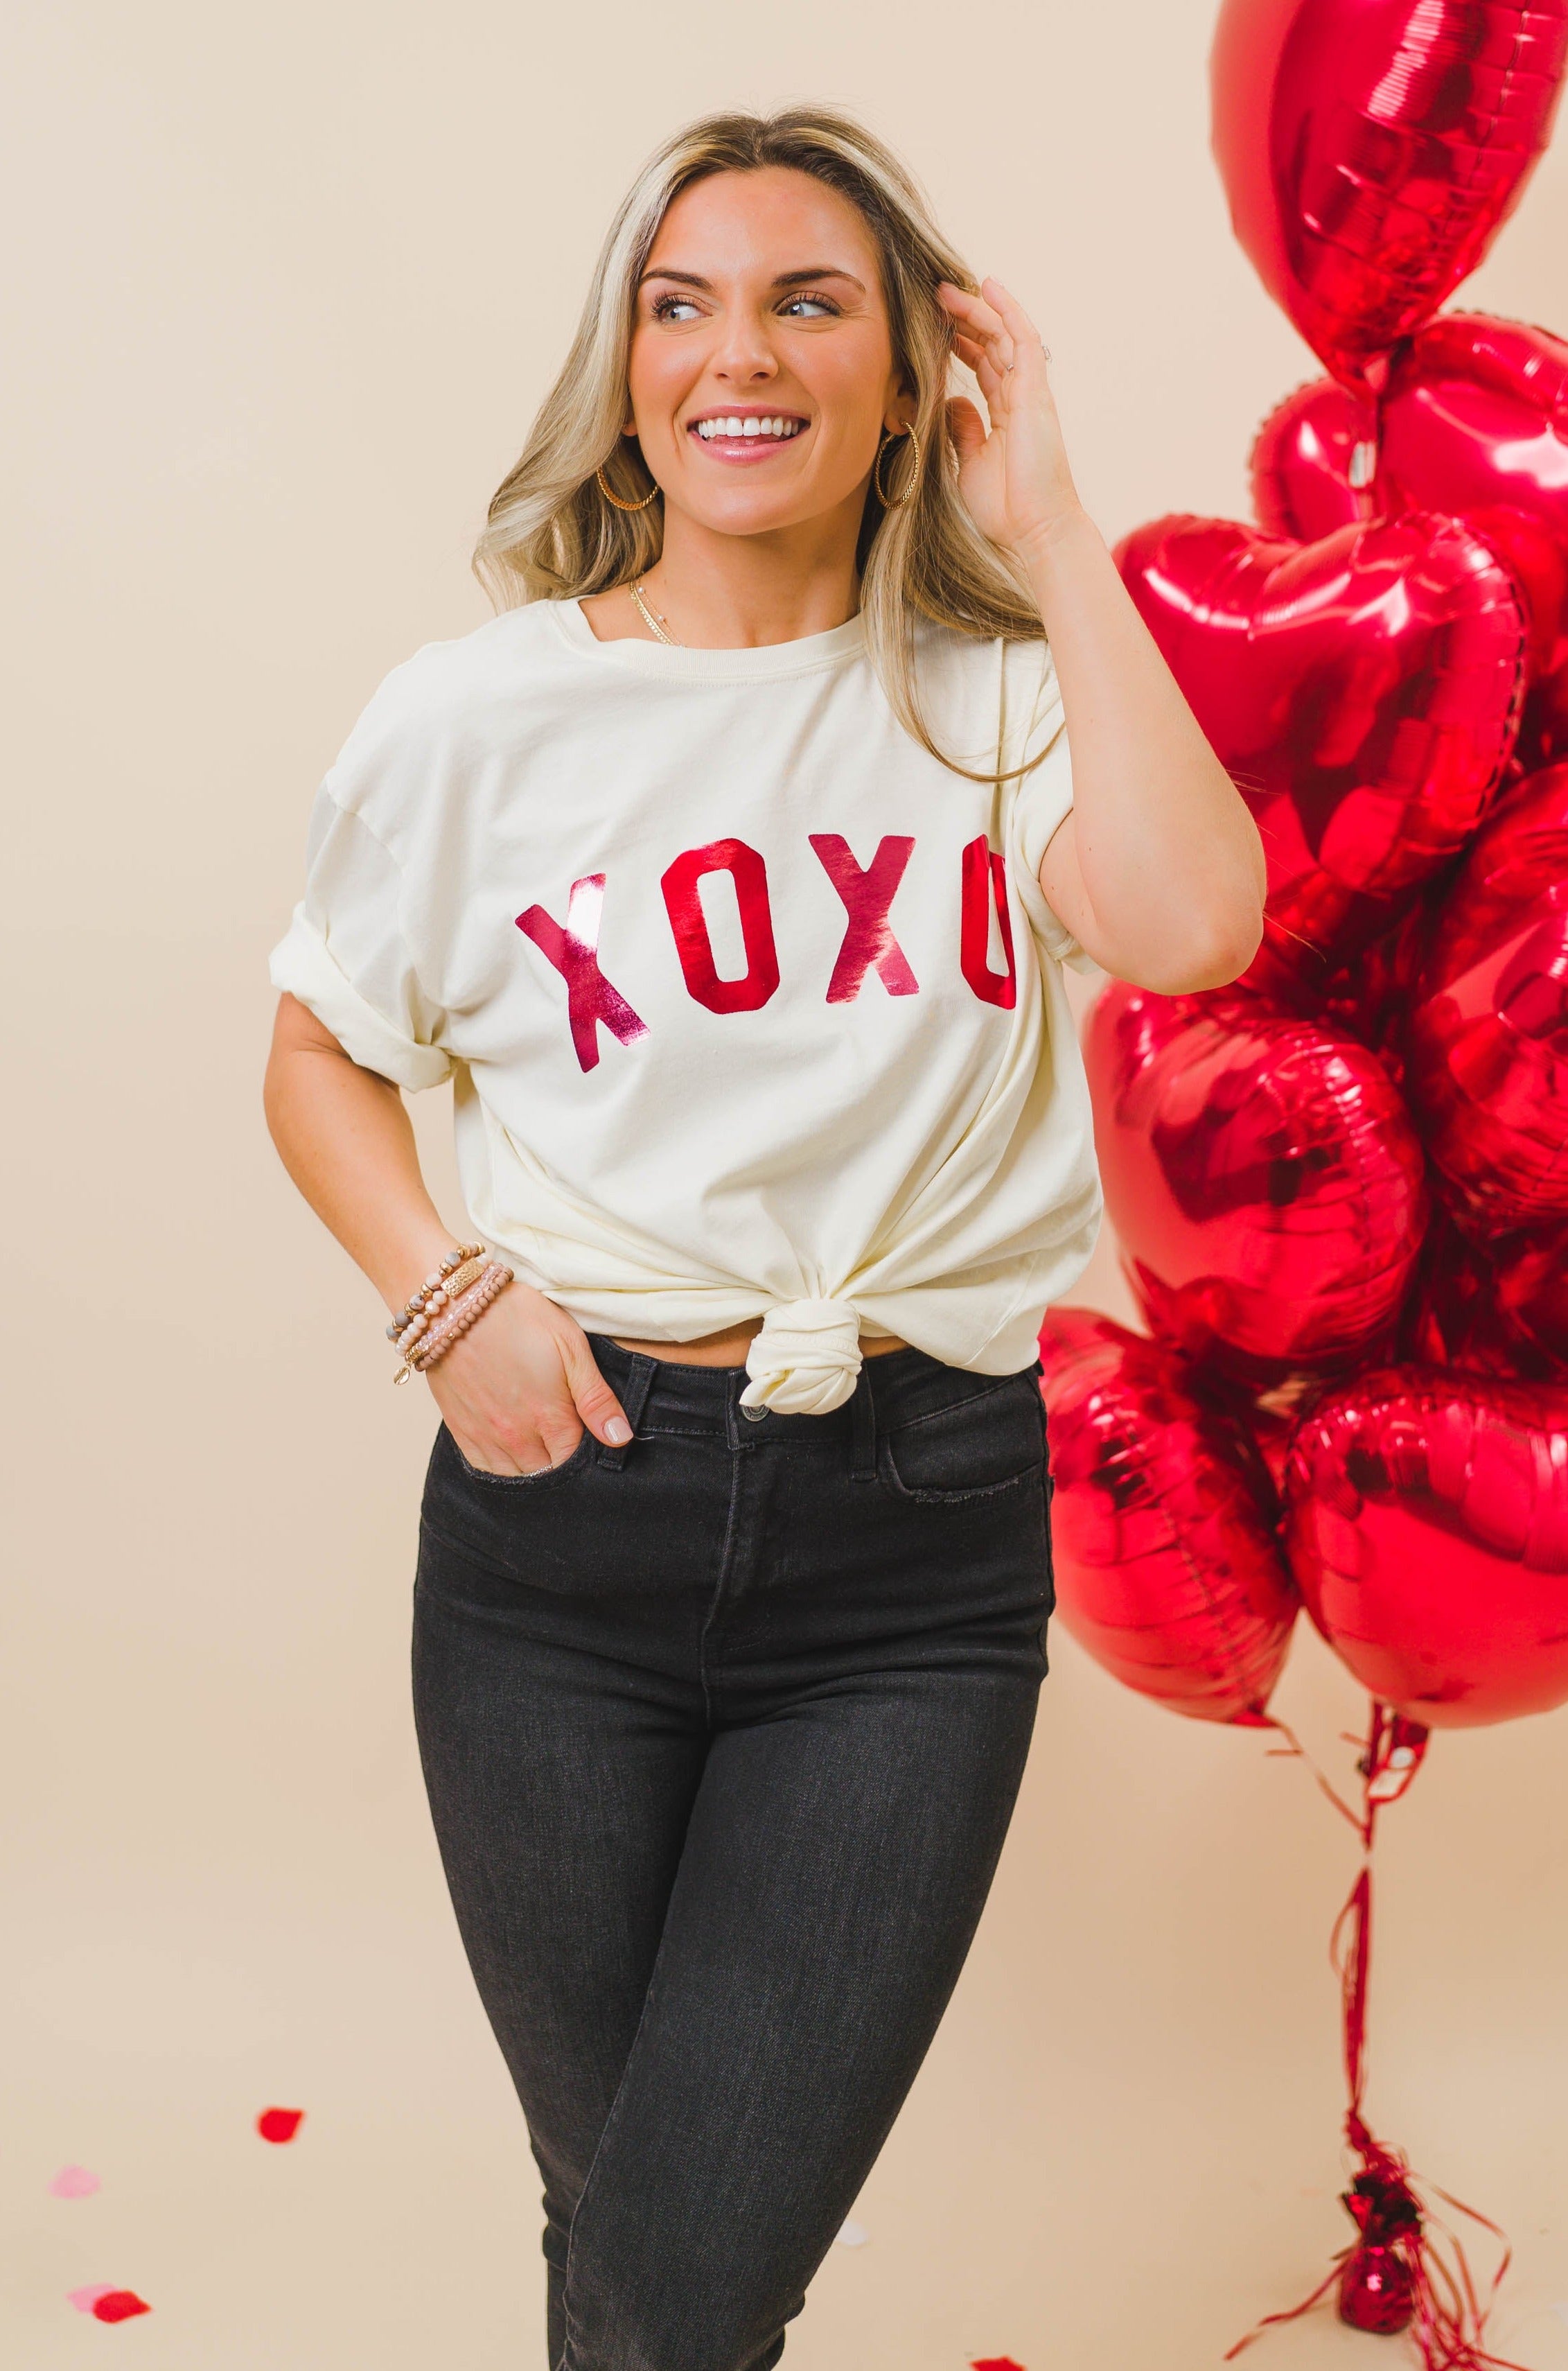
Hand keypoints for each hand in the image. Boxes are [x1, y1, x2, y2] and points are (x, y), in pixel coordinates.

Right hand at [422, 1281, 629, 1474]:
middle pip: (549, 1475)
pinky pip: (485, 1471)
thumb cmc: (519, 1319)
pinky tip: (513, 1456)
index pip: (578, 1463)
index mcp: (552, 1420)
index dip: (589, 1458)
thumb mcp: (571, 1347)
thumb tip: (620, 1438)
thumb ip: (596, 1398)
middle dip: (562, 1465)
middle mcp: (519, 1438)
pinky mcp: (462, 1433)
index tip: (592, 1442)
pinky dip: (502, 1471)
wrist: (456, 1306)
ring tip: (543, 1450)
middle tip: (567, 1443)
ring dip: (534, 1470)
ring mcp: (488, 1438)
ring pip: (519, 1478)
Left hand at [938, 277, 1083, 557]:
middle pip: (994, 345)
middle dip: (965, 319)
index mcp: (1007, 416)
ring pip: (1005, 335)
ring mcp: (1030, 392)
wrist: (1035, 530)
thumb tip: (952, 402)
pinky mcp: (1035, 392)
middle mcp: (1022, 398)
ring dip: (978, 309)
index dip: (962, 344)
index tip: (936, 328)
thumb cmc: (1006, 509)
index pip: (985, 367)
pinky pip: (1023, 339)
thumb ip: (962, 431)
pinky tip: (988, 287)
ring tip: (948, 288)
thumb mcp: (970, 464)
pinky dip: (1007, 311)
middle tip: (934, 299)